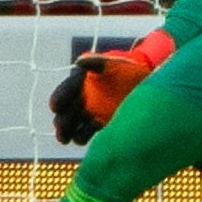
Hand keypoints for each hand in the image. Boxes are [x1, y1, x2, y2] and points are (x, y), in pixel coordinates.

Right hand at [50, 29, 175, 142]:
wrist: (146, 83)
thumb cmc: (128, 69)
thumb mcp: (114, 63)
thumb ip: (98, 63)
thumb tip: (79, 61)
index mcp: (82, 82)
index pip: (65, 90)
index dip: (59, 98)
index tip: (55, 106)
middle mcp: (83, 98)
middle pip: (66, 112)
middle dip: (61, 121)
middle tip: (60, 129)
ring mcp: (91, 112)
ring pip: (74, 124)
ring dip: (68, 132)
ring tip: (66, 139)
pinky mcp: (101, 124)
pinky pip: (87, 132)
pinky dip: (83, 136)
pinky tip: (81, 139)